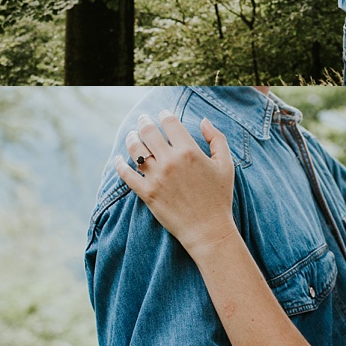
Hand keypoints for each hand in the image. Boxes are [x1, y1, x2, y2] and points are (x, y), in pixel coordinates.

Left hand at [116, 110, 235, 257]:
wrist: (208, 230)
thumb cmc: (219, 198)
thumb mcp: (226, 165)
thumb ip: (217, 139)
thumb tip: (204, 121)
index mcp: (189, 150)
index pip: (169, 122)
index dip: (164, 114)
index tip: (162, 115)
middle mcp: (170, 161)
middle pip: (148, 131)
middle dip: (144, 121)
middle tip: (143, 120)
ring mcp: (157, 178)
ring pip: (135, 149)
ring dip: (131, 138)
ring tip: (132, 136)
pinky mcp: (147, 194)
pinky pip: (127, 175)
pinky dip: (120, 165)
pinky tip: (119, 159)